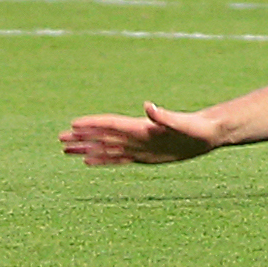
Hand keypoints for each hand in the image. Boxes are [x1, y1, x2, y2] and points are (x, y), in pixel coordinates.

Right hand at [59, 103, 220, 166]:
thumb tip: (148, 106)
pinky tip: (88, 160)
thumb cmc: (197, 128)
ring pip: (106, 147)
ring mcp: (139, 146)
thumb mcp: (183, 124)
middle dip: (81, 136)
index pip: (111, 124)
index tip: (73, 124)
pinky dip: (101, 159)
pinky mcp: (144, 156)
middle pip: (103, 136)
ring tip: (66, 150)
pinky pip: (117, 158)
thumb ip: (164, 116)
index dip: (93, 124)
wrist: (208, 133)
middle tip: (59, 138)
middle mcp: (136, 135)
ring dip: (86, 147)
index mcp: (142, 127)